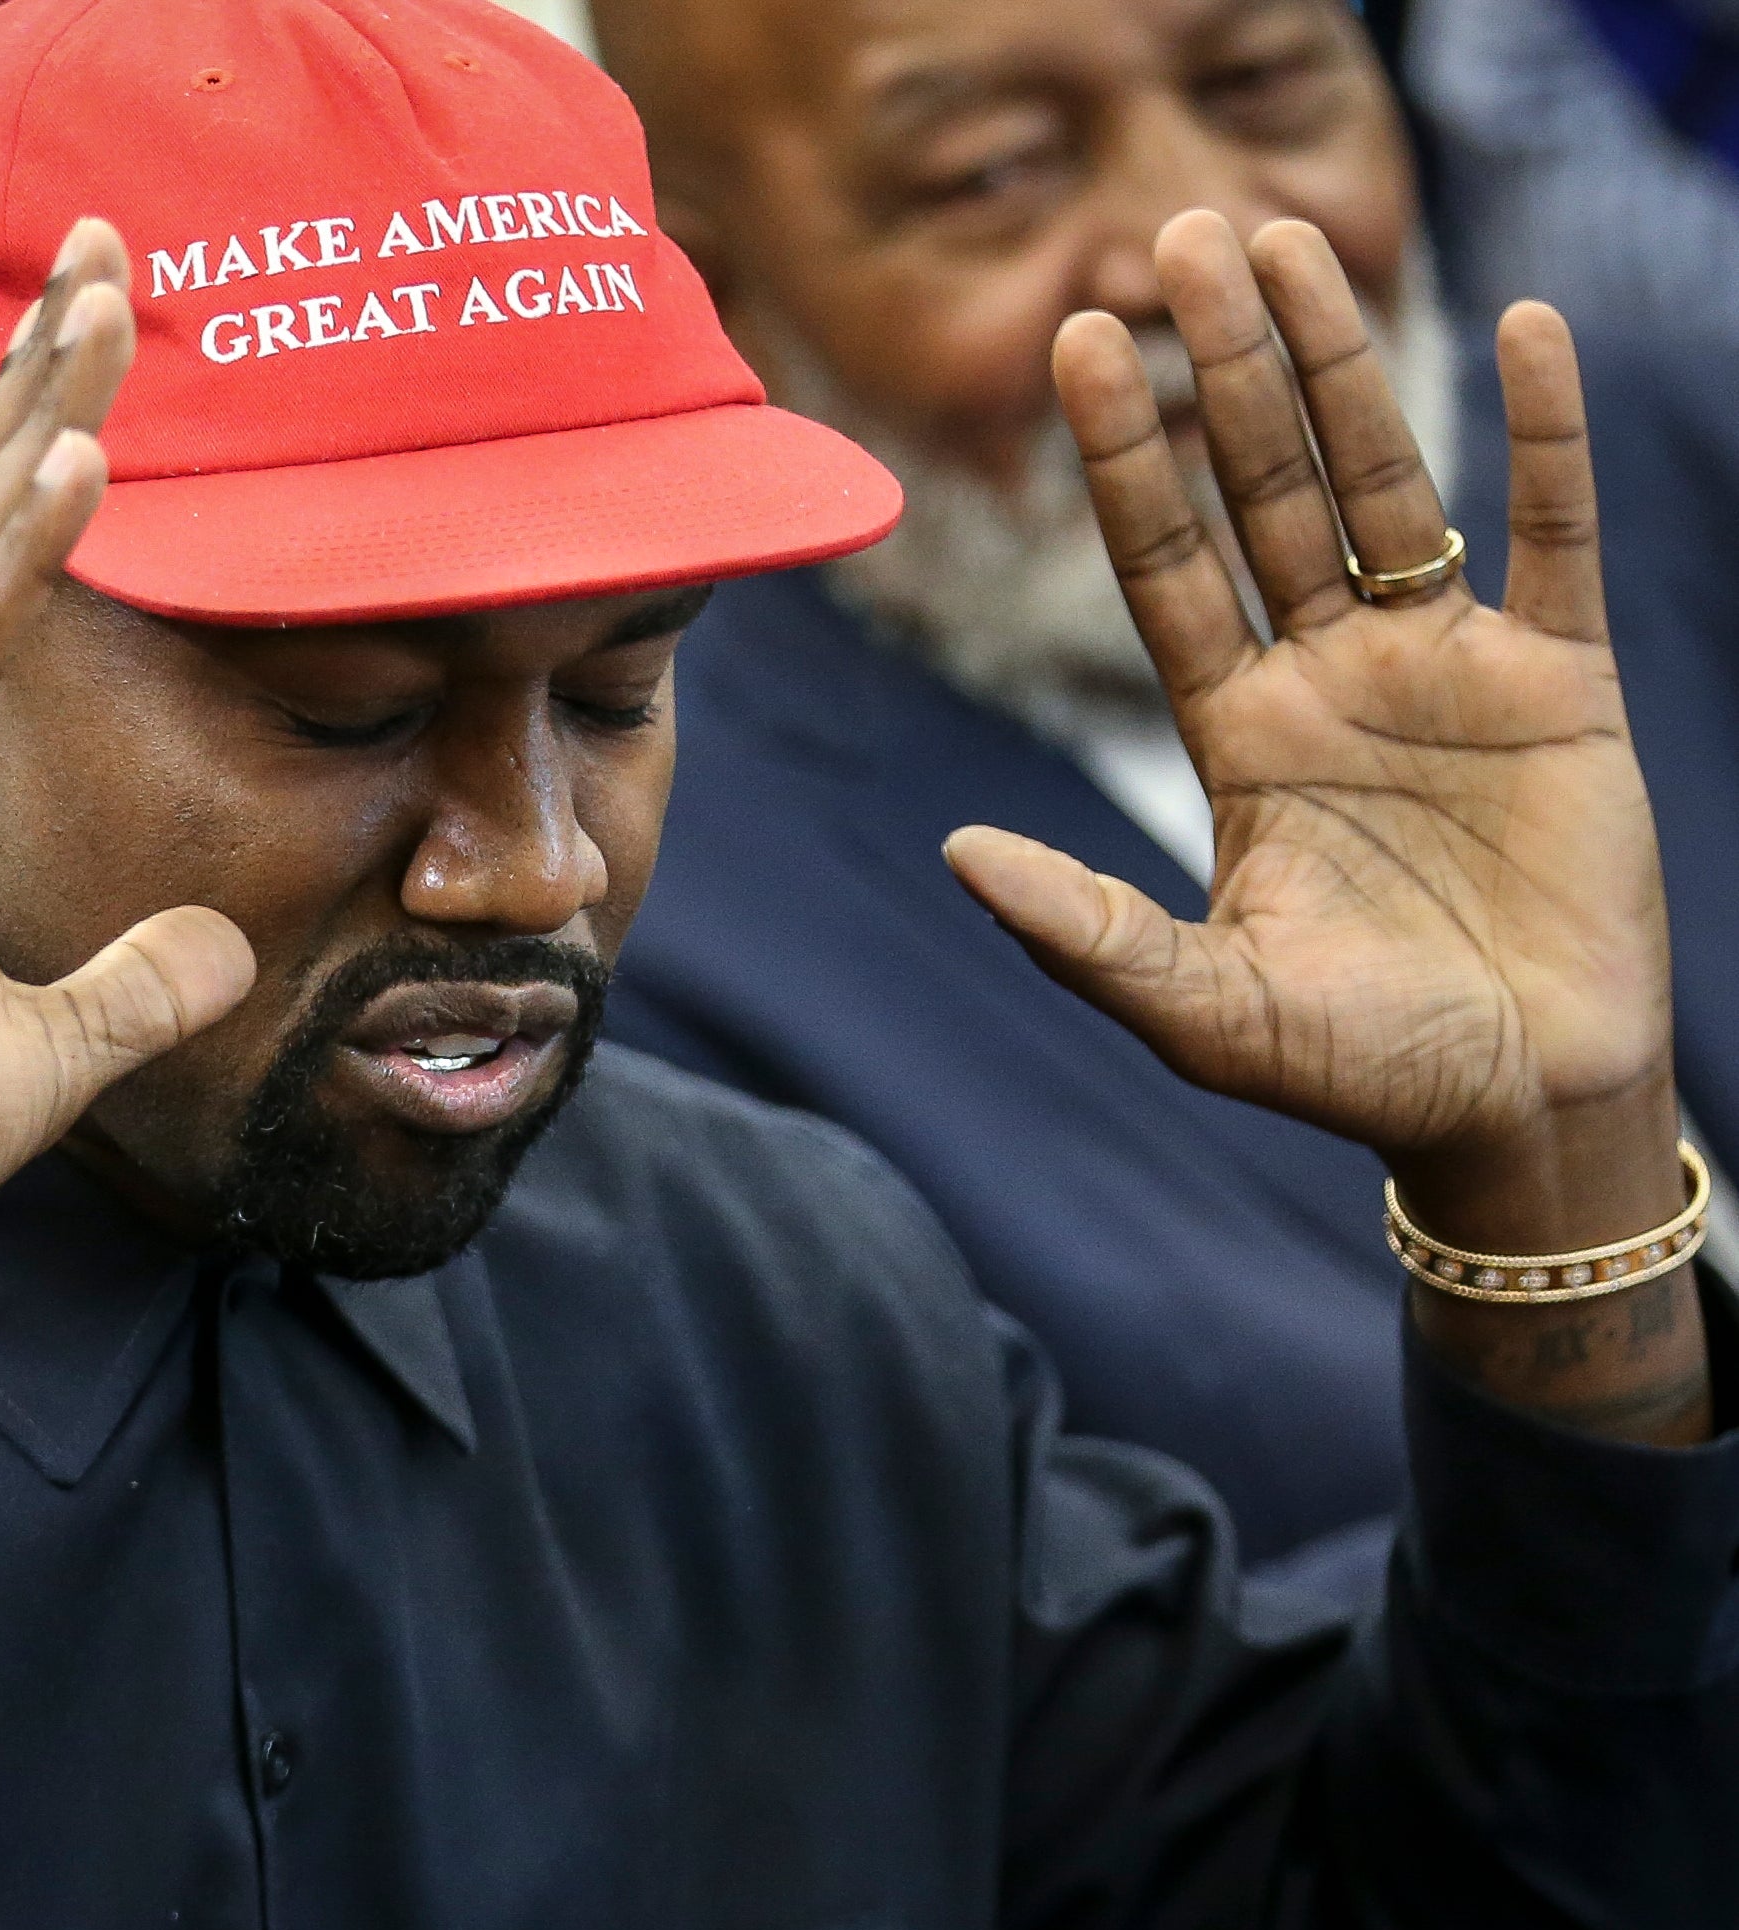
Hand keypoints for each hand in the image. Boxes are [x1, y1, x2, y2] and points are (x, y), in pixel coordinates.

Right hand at [0, 222, 254, 1472]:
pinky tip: (75, 462)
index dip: (39, 454)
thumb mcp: (52, 1049)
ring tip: (106, 294)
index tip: (100, 346)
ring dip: (34, 415)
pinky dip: (12, 556)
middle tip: (107, 249)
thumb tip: (227, 955)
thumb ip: (136, 986)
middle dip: (37, 378)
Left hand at [946, 212, 1706, 1442]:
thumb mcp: (1203, 1008)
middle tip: (1177, 235)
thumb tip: (954, 849)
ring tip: (1293, 238)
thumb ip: (1084, 931)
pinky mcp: (1560, 687)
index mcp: (1236, 736)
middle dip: (1223, 367)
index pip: (1164, 565)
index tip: (1080, 341)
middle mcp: (1326, 679)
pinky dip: (1540, 438)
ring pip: (1387, 483)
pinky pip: (1553, 536)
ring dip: (1344, 364)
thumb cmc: (1356, 1070)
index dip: (1126, 455)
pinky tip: (1523, 329)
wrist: (1517, 1110)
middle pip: (1265, 490)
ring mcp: (1442, 670)